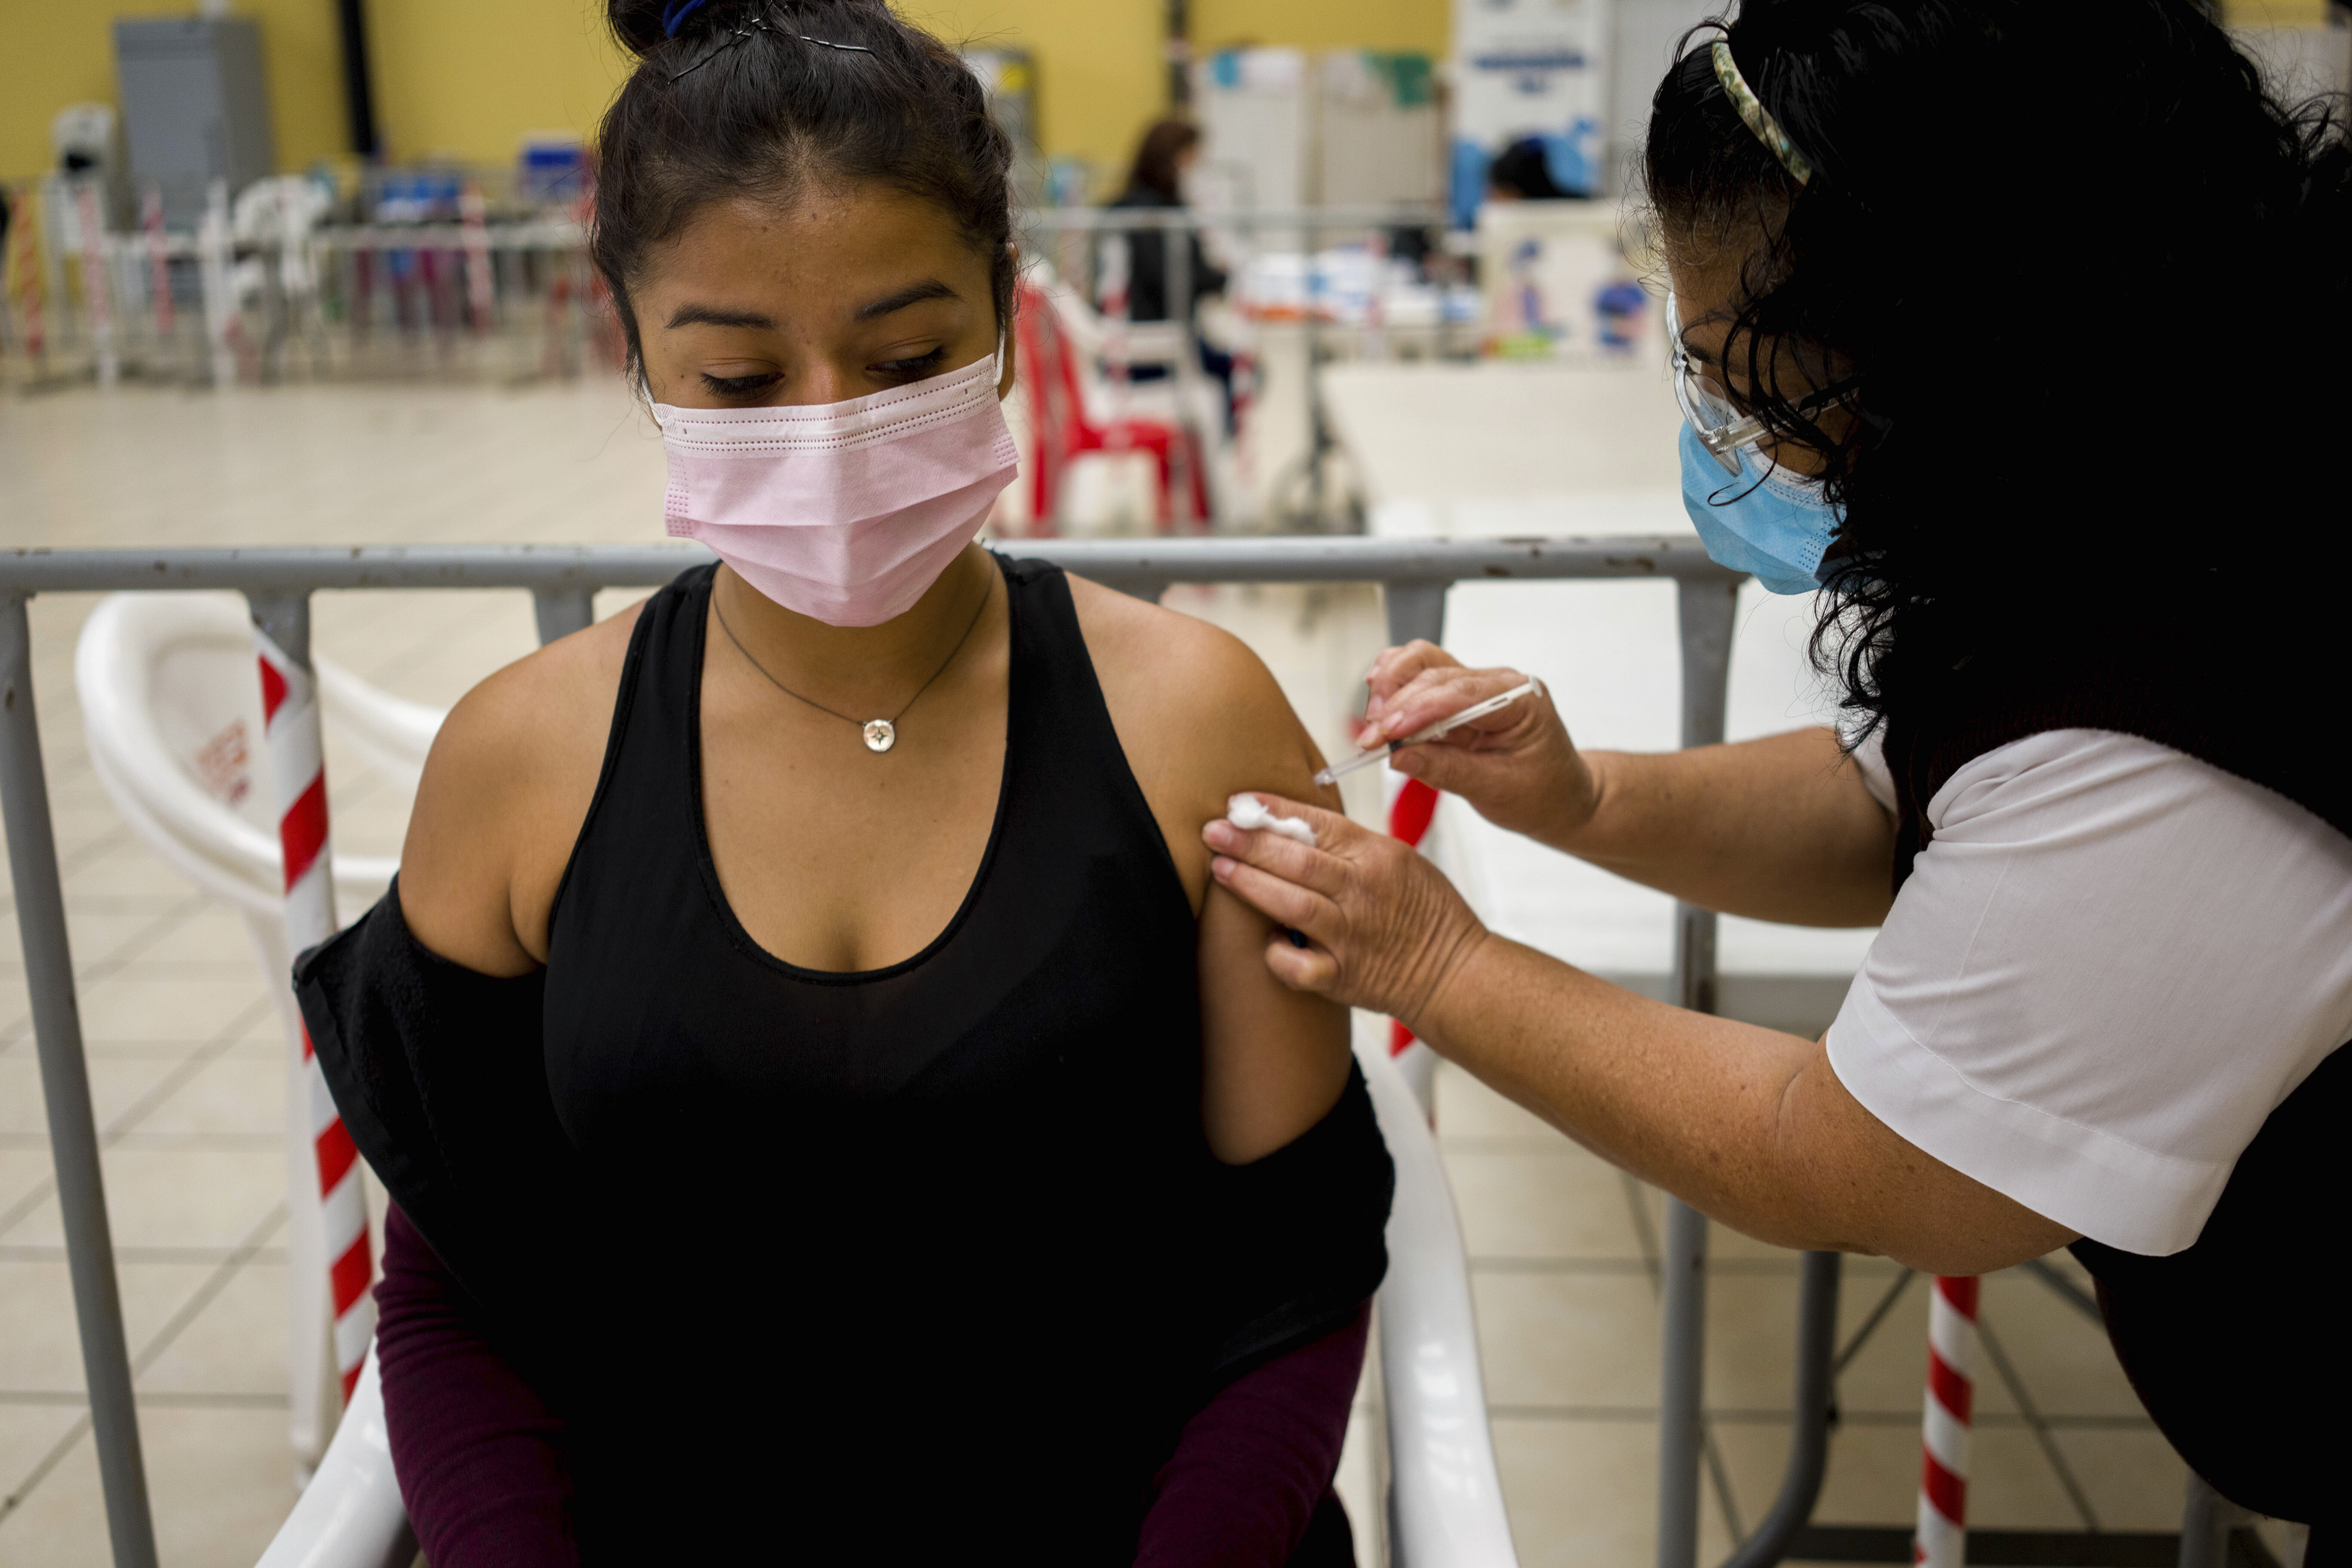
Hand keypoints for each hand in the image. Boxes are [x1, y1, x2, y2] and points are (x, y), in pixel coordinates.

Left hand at [1202, 795, 1487, 1029]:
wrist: (1453, 973)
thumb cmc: (1424, 911)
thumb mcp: (1398, 859)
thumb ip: (1349, 845)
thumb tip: (1290, 825)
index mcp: (1378, 857)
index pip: (1320, 824)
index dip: (1275, 811)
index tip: (1239, 802)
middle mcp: (1363, 893)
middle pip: (1298, 860)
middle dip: (1249, 843)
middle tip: (1214, 831)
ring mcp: (1351, 936)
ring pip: (1291, 904)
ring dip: (1250, 885)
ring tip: (1220, 869)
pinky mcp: (1343, 977)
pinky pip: (1298, 966)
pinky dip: (1276, 953)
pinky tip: (1266, 940)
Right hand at [1360, 642, 1599, 846]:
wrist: (1561, 799)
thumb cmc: (1543, 794)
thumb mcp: (1498, 790)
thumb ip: (1448, 770)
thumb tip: (1399, 756)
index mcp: (1519, 698)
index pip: (1458, 691)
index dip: (1416, 709)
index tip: (1385, 732)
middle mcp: (1497, 683)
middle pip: (1435, 671)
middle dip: (1395, 703)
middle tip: (1369, 737)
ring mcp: (1476, 687)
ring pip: (1423, 663)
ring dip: (1391, 686)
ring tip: (1371, 720)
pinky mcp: (1458, 699)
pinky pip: (1421, 680)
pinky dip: (1396, 688)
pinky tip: (1378, 702)